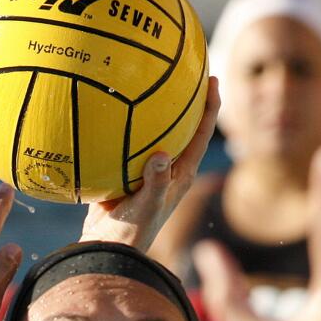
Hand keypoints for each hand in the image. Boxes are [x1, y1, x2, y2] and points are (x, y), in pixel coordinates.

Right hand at [79, 77, 220, 251]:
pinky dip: (122, 126)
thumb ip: (155, 181)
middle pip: (183, 129)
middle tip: (187, 71)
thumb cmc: (131, 232)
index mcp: (180, 175)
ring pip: (155, 134)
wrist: (106, 250)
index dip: (210, 107)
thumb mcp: (146, 206)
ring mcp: (146, 172)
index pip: (201, 135)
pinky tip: (108, 108)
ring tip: (147, 81)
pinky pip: (126, 144)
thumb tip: (161, 154)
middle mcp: (167, 170)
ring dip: (155, 111)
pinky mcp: (124, 175)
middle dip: (188, 101)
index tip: (213, 79)